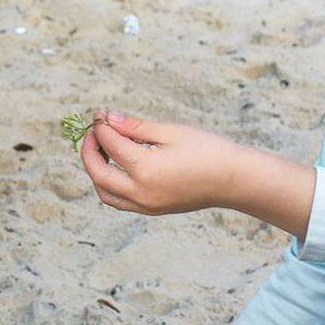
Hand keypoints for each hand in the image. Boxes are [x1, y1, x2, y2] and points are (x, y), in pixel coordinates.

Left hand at [80, 111, 314, 238]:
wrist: (234, 180)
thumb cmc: (207, 150)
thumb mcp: (170, 132)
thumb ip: (135, 127)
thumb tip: (107, 119)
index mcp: (146, 169)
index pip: (110, 145)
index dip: (101, 127)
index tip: (100, 114)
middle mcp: (141, 192)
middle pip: (98, 173)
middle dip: (89, 150)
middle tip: (93, 131)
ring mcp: (145, 205)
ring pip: (105, 192)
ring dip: (96, 171)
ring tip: (102, 148)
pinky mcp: (152, 210)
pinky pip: (119, 200)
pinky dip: (109, 184)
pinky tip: (116, 165)